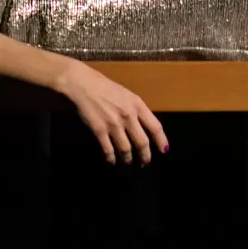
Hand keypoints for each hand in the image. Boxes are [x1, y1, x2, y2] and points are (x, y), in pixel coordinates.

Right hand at [54, 59, 168, 165]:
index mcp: (137, 105)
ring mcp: (114, 124)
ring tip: (128, 162)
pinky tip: (112, 161)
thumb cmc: (106, 88)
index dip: (161, 141)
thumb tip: (144, 128)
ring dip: (128, 158)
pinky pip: (108, 149)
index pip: (155, 127)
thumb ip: (136, 110)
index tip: (163, 150)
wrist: (84, 85)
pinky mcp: (99, 130)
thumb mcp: (127, 95)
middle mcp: (128, 116)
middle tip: (144, 162)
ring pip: (126, 148)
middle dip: (145, 156)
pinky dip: (111, 158)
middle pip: (142, 142)